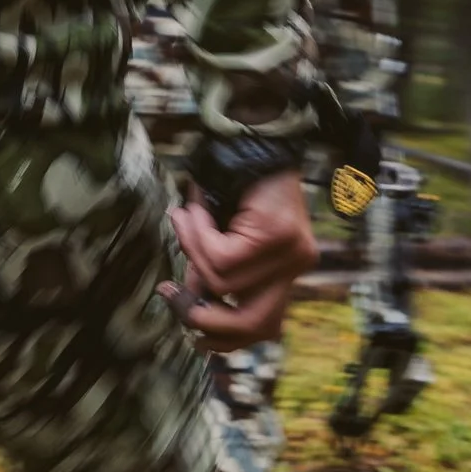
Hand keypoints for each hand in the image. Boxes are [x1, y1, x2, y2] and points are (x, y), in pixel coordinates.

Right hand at [162, 165, 318, 348]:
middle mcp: (298, 266)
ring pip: (226, 283)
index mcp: (288, 272)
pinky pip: (224, 256)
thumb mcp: (222, 239)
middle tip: (172, 295)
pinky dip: (197, 235)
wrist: (255, 135)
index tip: (188, 325)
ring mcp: (294, 253)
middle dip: (207, 318)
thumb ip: (212, 272)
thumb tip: (190, 302)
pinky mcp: (280, 236)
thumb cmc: (236, 185)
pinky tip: (193, 209)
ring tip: (185, 219)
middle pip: (255, 323)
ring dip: (193, 252)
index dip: (223, 336)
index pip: (262, 326)